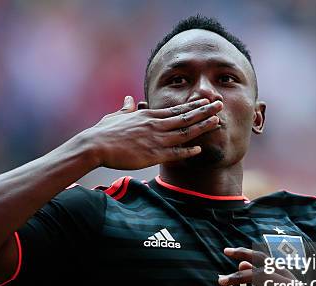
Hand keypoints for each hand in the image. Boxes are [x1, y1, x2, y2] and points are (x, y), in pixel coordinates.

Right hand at [81, 96, 222, 169]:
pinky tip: (199, 149)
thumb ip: (126, 109)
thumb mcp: (115, 116)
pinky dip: (188, 150)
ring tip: (217, 121)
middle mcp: (155, 124)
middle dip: (204, 110)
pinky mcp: (152, 154)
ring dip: (202, 127)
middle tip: (220, 104)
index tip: (206, 101)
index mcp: (148, 115)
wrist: (95, 146)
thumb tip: (129, 100)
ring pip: (184, 132)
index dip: (193, 105)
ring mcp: (155, 139)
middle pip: (185, 117)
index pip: (176, 109)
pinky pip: (174, 152)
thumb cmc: (103, 132)